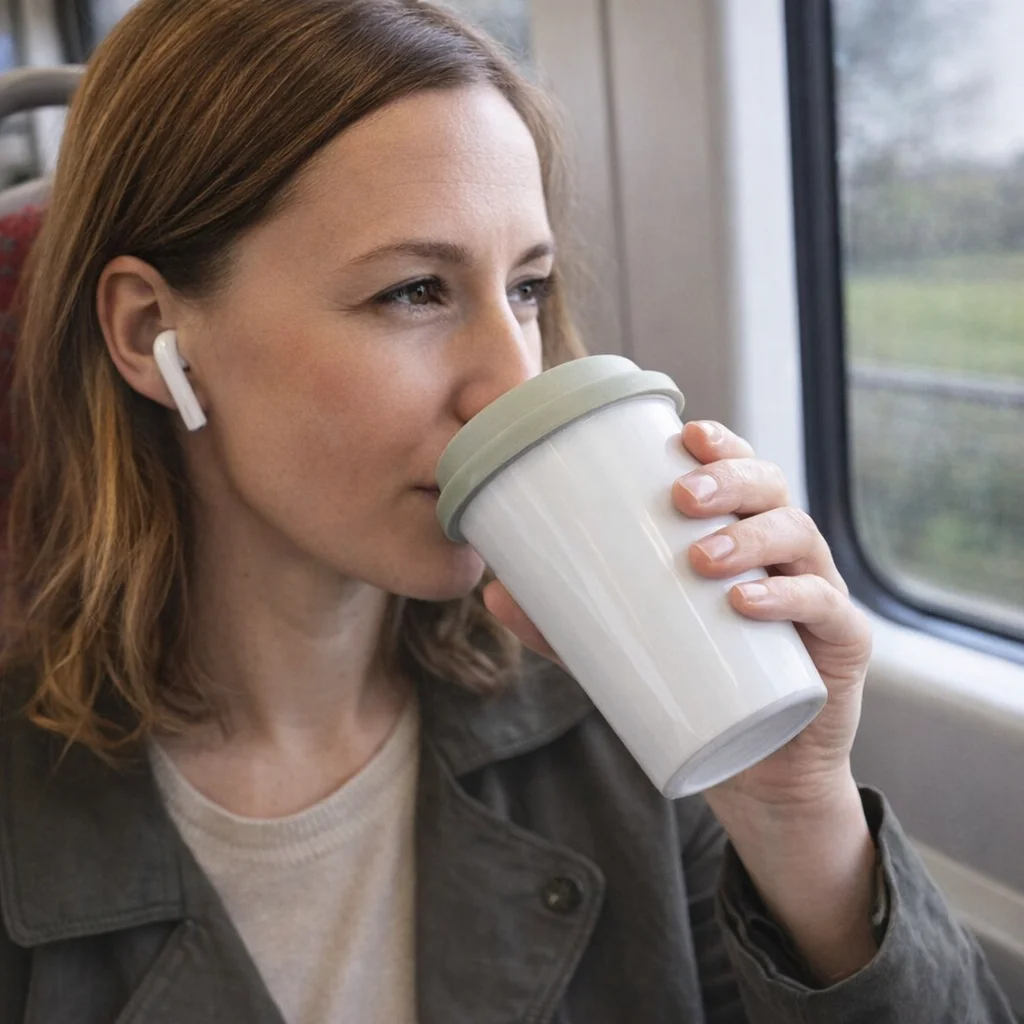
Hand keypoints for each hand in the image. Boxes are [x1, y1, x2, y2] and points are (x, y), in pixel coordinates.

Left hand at [484, 419, 872, 810]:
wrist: (757, 768)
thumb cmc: (694, 687)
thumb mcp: (623, 648)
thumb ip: (564, 624)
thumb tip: (491, 592)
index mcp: (740, 536)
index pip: (738, 471)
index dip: (719, 444)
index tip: (683, 434)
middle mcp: (784, 554)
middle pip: (771, 489)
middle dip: (729, 479)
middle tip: (680, 497)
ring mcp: (818, 593)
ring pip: (799, 536)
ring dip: (750, 536)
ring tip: (700, 558)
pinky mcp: (840, 644)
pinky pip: (826, 607)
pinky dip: (790, 598)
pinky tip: (747, 602)